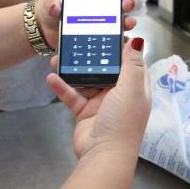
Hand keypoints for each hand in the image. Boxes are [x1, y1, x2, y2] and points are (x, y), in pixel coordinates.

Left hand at [34, 0, 138, 49]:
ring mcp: (102, 21)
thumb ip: (53, 2)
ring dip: (128, 19)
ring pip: (122, 18)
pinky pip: (114, 36)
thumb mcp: (50, 1)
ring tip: (127, 22)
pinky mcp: (100, 35)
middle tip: (126, 3)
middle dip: (129, 0)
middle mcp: (102, 5)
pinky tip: (123, 39)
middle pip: (123, 0)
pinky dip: (121, 38)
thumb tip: (56, 7)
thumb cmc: (50, 9)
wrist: (45, 28)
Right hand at [47, 37, 150, 158]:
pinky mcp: (85, 112)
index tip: (106, 32)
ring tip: (58, 57)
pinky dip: (62, 86)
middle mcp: (119, 95)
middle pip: (104, 69)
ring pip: (85, 81)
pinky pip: (72, 95)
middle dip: (91, 57)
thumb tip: (137, 40)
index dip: (119, 48)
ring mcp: (101, 104)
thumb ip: (131, 64)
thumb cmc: (123, 124)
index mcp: (135, 88)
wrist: (103, 156)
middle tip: (77, 41)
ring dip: (73, 70)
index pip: (129, 63)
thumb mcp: (131, 89)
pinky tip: (52, 77)